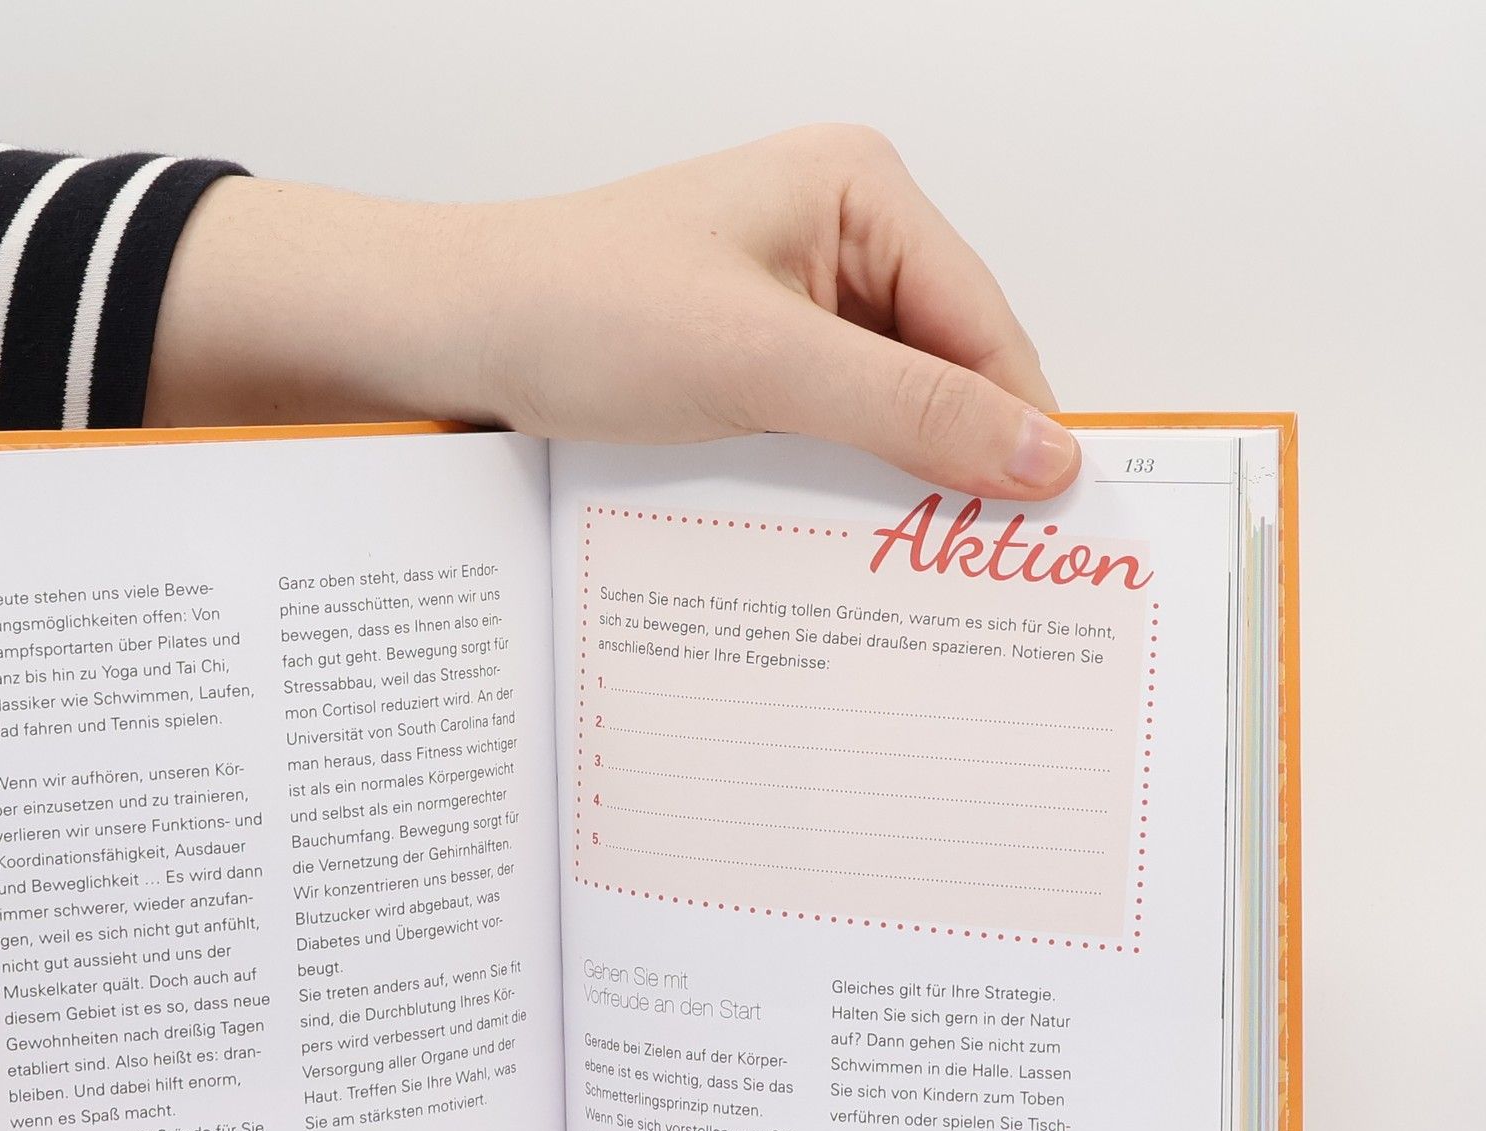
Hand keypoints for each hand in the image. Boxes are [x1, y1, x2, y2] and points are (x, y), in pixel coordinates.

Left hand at [146, 125, 1077, 499]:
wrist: (452, 336)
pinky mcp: (750, 358)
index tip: (1046, 530)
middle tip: (976, 570)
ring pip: (885, 408)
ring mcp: (793, 300)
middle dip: (954, 462)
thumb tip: (1041, 456)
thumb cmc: (580, 310)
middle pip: (944, 368)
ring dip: (891, 481)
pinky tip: (836, 538)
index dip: (1018, 427)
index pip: (984, 324)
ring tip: (909, 566)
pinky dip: (834, 481)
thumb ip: (906, 410)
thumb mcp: (761, 364)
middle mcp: (839, 236)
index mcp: (861, 191)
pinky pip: (826, 427)